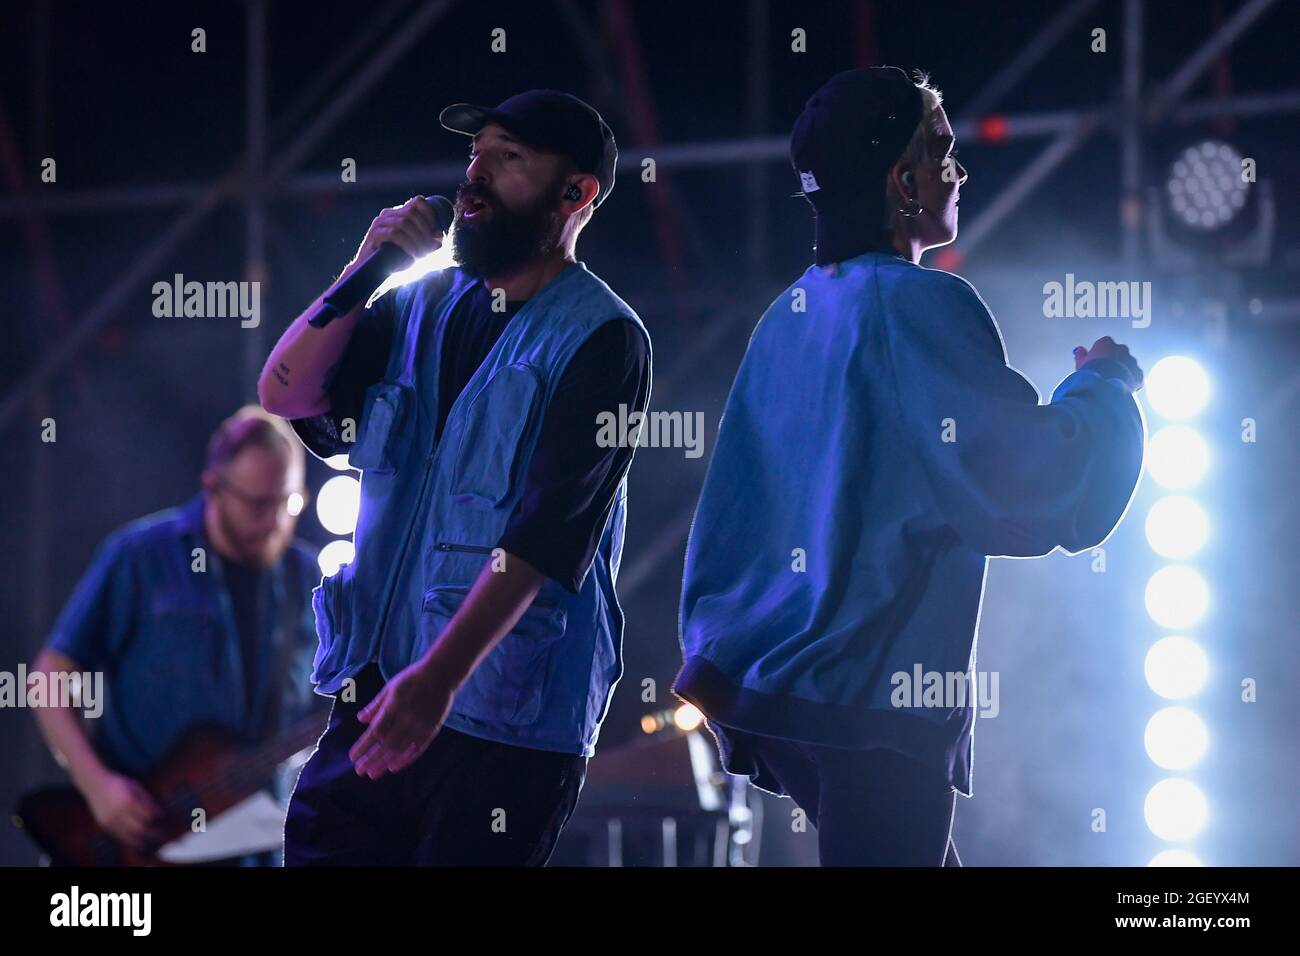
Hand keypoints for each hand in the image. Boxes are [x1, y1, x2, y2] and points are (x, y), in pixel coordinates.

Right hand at [85, 770, 163, 849]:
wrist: (95, 784)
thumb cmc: (119, 783)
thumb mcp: (135, 787)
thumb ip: (146, 799)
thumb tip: (159, 812)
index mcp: (129, 800)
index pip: (147, 815)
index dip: (156, 817)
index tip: (162, 817)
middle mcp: (119, 812)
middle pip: (139, 828)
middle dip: (151, 832)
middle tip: (160, 833)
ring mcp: (111, 819)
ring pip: (129, 835)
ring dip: (141, 838)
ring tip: (149, 839)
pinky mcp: (104, 824)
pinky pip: (119, 835)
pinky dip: (129, 839)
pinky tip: (136, 840)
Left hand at [349, 659, 456, 778]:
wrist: (441, 675)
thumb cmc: (412, 679)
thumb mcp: (390, 688)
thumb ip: (375, 705)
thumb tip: (360, 719)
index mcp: (393, 707)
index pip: (375, 732)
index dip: (363, 746)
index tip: (352, 756)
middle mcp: (406, 720)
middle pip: (385, 745)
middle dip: (371, 759)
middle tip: (359, 771)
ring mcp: (419, 726)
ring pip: (400, 750)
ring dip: (384, 763)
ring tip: (373, 774)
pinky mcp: (431, 730)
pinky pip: (417, 749)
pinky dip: (405, 760)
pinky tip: (394, 767)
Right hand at [351, 195, 444, 267]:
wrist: (375, 275)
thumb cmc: (398, 262)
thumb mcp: (419, 251)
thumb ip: (430, 243)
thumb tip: (439, 236)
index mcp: (400, 213)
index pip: (417, 201)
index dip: (430, 214)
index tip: (437, 233)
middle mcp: (389, 215)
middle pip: (412, 212)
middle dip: (425, 231)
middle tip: (430, 249)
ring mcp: (380, 223)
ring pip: (404, 222)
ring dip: (417, 239)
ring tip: (422, 255)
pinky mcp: (374, 234)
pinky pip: (394, 233)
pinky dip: (407, 243)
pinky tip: (413, 253)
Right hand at [1074, 335, 1143, 391]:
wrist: (1105, 384)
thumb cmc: (1092, 372)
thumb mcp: (1080, 362)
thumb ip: (1081, 354)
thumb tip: (1079, 350)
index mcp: (1106, 342)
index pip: (1103, 345)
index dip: (1099, 355)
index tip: (1095, 363)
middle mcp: (1121, 348)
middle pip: (1118, 353)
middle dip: (1113, 361)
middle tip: (1103, 372)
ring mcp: (1132, 360)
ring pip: (1128, 365)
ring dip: (1122, 371)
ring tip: (1111, 381)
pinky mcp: (1138, 373)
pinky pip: (1135, 376)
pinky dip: (1130, 381)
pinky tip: (1120, 386)